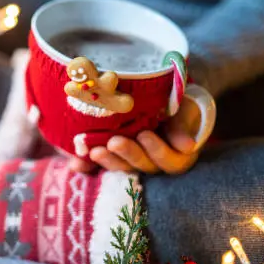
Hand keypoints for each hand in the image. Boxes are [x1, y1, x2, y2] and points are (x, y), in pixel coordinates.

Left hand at [68, 100, 201, 173]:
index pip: (171, 161)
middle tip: (113, 142)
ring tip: (94, 151)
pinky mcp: (111, 157)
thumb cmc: (176, 102)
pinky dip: (86, 167)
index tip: (144, 135)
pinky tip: (76, 164)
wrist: (160, 96)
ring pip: (121, 167)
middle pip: (143, 166)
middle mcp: (154, 161)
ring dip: (107, 161)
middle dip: (128, 154)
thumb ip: (183, 124)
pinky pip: (98, 167)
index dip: (157, 151)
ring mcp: (131, 161)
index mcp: (176, 154)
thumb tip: (188, 146)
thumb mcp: (184, 108)